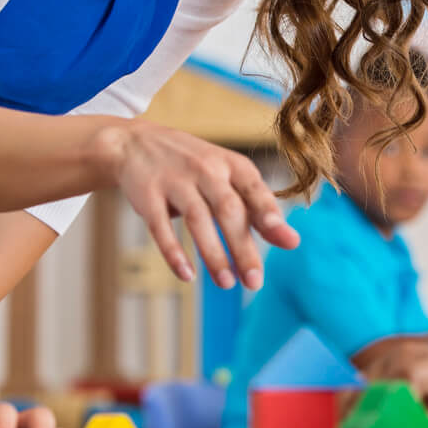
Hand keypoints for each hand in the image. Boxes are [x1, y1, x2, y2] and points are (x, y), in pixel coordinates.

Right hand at [93, 120, 298, 290]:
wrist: (136, 143)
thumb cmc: (194, 168)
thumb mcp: (228, 178)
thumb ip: (257, 209)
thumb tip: (291, 241)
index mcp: (231, 164)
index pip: (254, 188)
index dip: (269, 212)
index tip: (284, 237)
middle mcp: (205, 168)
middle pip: (228, 210)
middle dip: (243, 247)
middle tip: (255, 282)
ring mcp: (175, 180)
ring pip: (197, 219)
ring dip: (213, 254)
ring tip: (227, 283)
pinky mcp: (148, 194)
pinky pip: (160, 226)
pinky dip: (173, 252)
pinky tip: (187, 275)